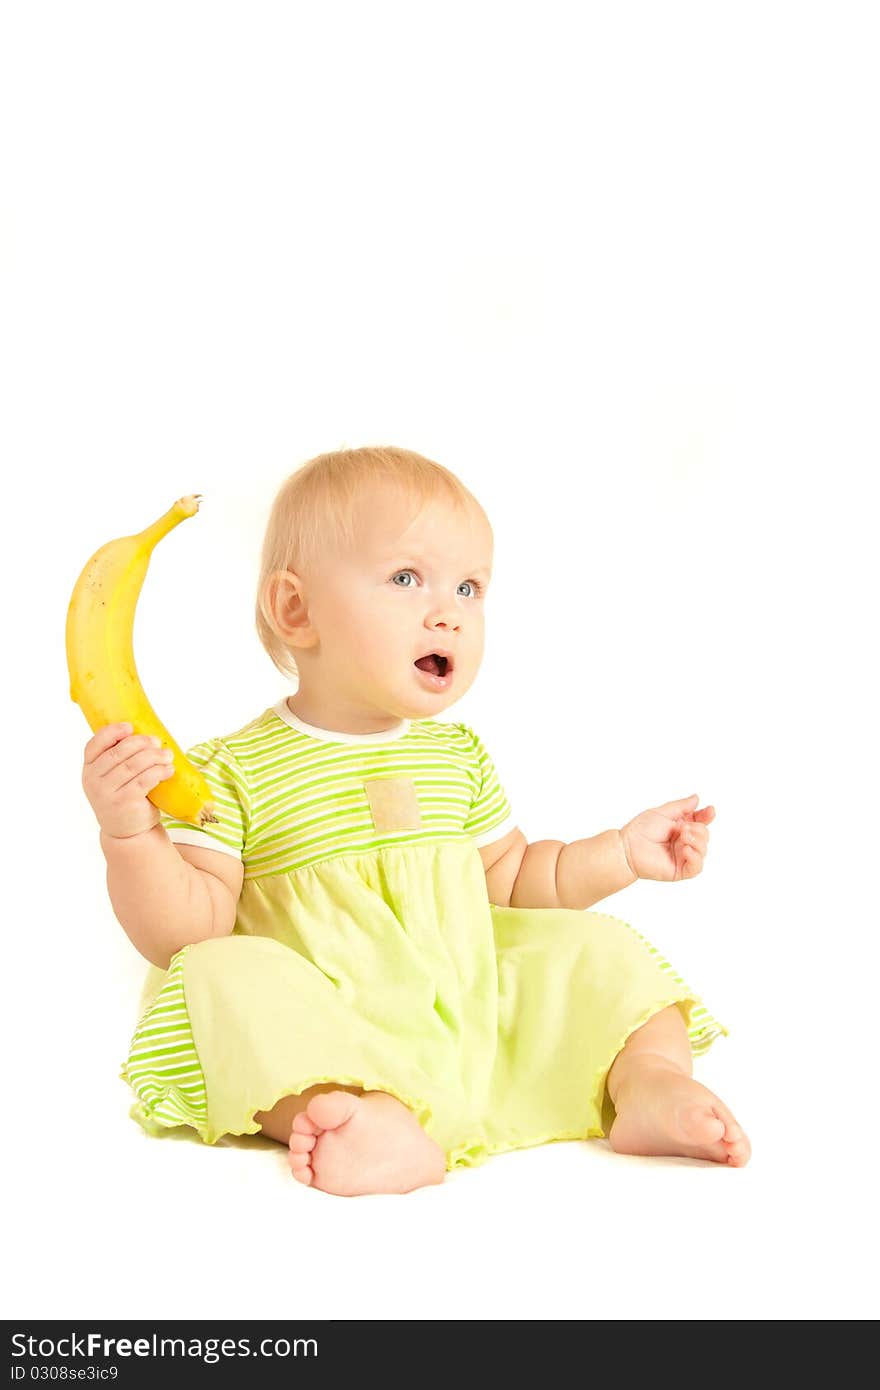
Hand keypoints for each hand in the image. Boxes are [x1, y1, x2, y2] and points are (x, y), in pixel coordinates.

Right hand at [81, 723, 175, 839]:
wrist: (127, 832)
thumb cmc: (124, 798)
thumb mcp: (113, 779)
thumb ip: (119, 759)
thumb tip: (145, 734)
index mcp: (89, 769)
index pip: (94, 745)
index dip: (111, 733)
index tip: (129, 727)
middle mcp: (93, 781)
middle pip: (118, 752)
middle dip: (141, 743)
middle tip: (157, 741)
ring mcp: (107, 793)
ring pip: (134, 765)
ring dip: (155, 756)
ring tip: (167, 755)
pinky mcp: (125, 801)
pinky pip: (145, 779)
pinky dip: (159, 771)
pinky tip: (168, 770)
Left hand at [619, 794, 714, 882]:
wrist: (628, 847)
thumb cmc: (641, 829)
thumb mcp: (663, 812)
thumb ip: (682, 806)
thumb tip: (697, 798)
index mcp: (681, 827)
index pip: (700, 822)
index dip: (707, 816)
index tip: (710, 811)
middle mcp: (683, 842)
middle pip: (705, 835)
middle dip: (698, 829)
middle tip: (683, 828)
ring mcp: (682, 856)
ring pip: (703, 850)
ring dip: (697, 841)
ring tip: (683, 837)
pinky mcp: (680, 870)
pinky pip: (697, 867)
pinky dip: (695, 857)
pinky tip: (685, 849)